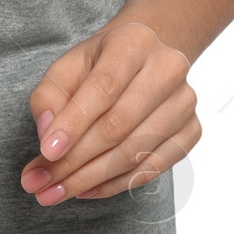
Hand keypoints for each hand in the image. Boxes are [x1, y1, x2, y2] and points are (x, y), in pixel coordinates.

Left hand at [20, 18, 199, 205]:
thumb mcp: (68, 66)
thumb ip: (49, 96)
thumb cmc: (100, 64)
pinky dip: (115, 185)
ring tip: (56, 191)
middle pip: (118, 126)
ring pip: (134, 153)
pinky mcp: (192, 130)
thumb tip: (48, 135)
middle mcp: (167, 68)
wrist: (142, 58)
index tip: (46, 153)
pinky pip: (152, 169)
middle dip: (75, 161)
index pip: (103, 88)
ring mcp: (184, 102)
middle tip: (41, 183)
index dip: (74, 124)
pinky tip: (87, 189)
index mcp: (134, 42)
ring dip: (90, 179)